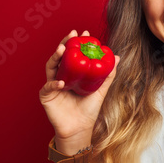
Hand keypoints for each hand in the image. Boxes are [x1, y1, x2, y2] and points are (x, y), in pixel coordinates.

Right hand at [39, 30, 118, 150]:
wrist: (80, 129)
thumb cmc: (88, 110)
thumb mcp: (100, 90)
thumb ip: (108, 75)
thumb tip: (117, 58)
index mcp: (72, 73)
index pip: (73, 54)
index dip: (77, 43)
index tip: (85, 33)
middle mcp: (61, 76)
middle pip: (60, 56)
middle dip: (65, 43)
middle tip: (72, 35)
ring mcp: (52, 85)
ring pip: (51, 67)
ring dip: (56, 57)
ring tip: (62, 49)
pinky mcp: (46, 96)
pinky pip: (48, 87)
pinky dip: (54, 83)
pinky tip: (61, 81)